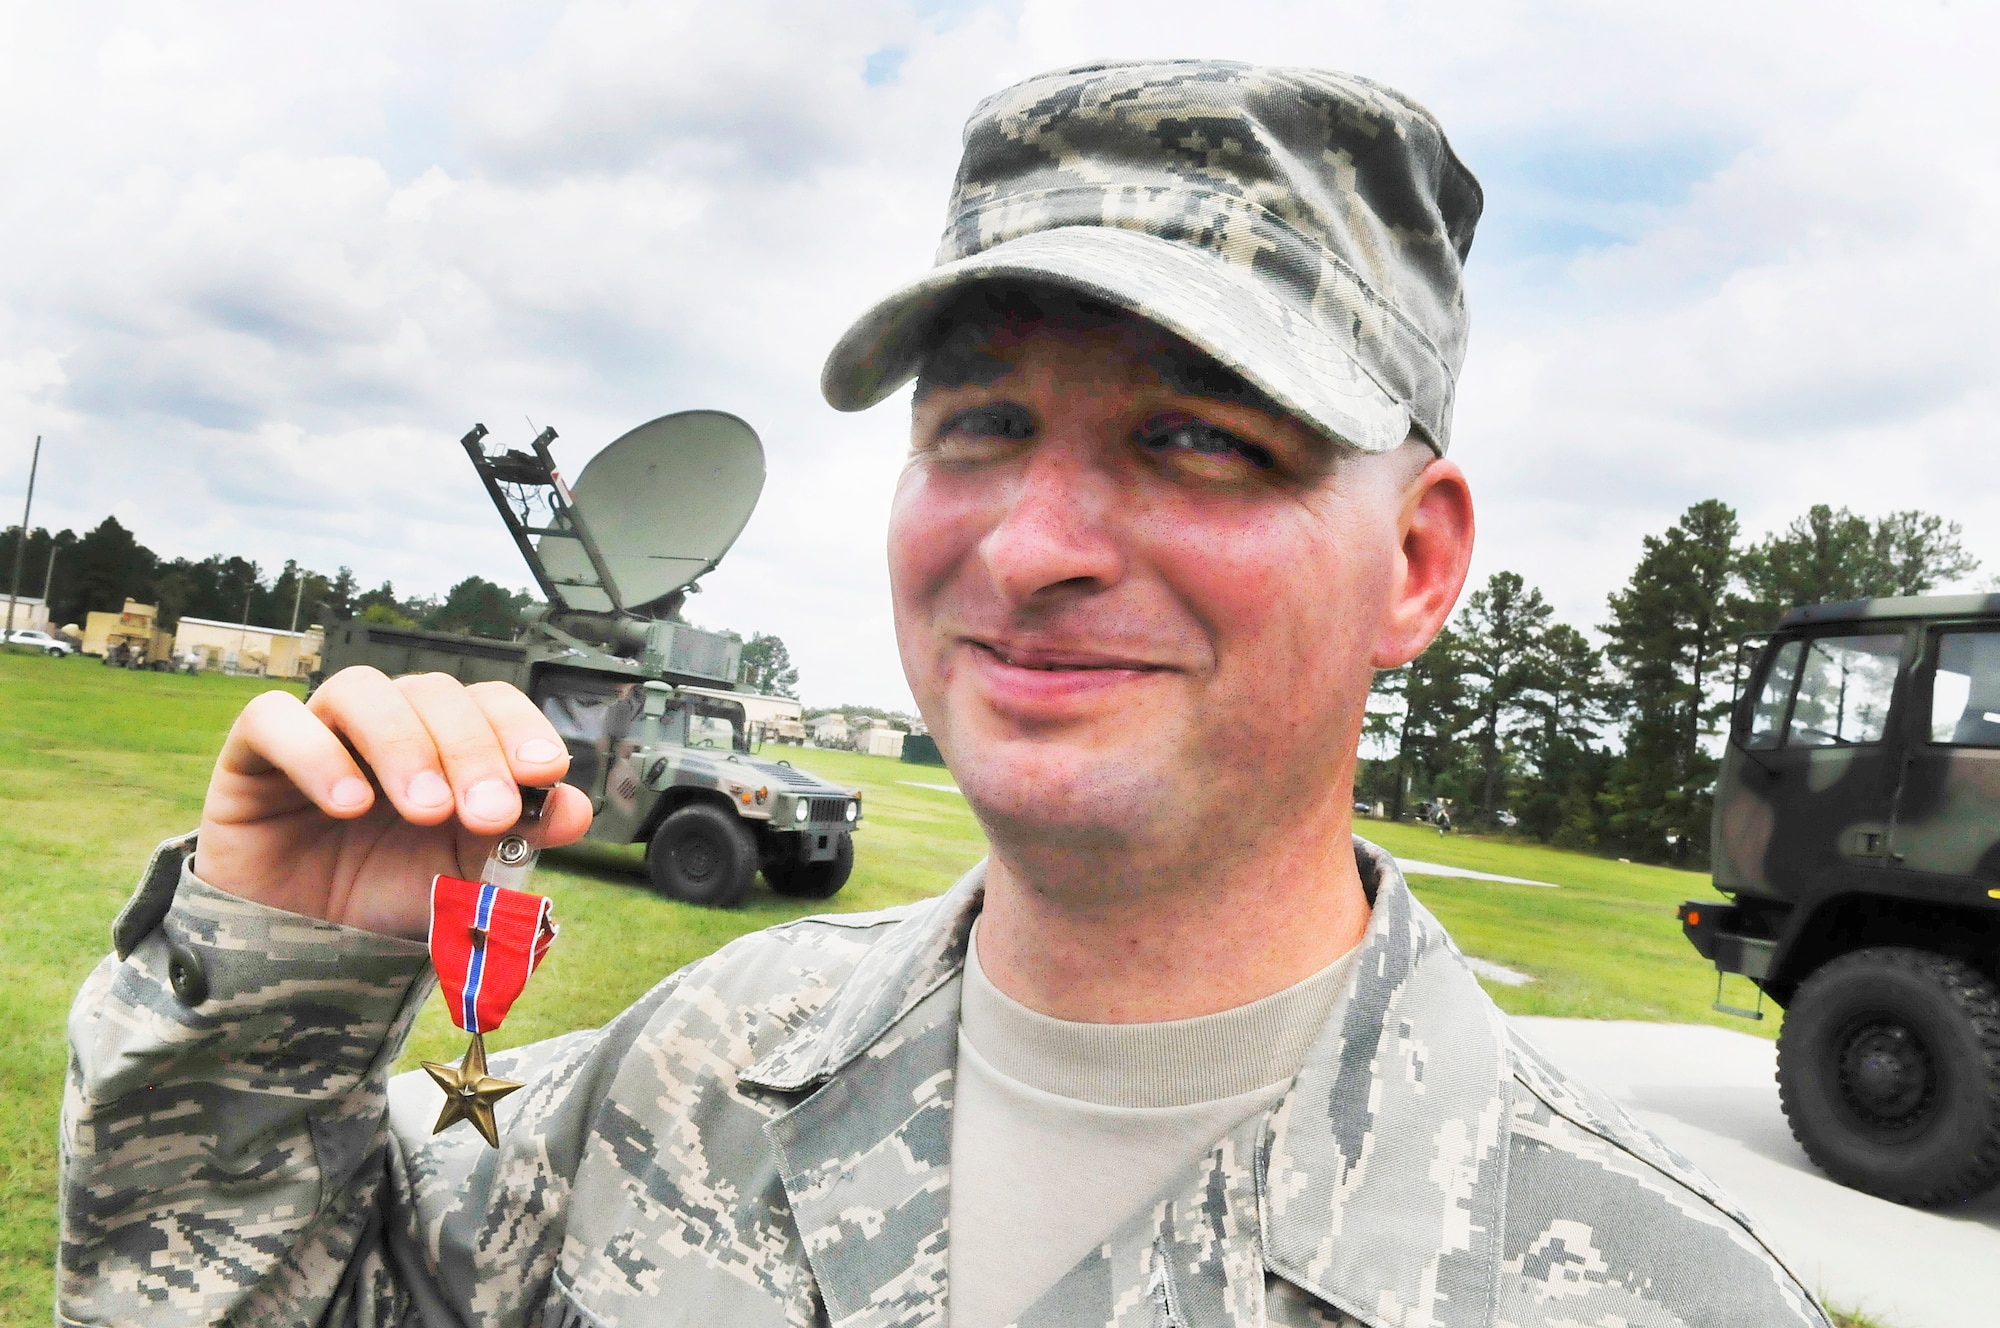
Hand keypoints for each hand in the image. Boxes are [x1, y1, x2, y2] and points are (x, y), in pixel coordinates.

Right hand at [195, 668, 592, 938]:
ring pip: (361, 691)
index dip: (520, 728)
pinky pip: (273, 719)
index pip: (490, 702)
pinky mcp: (252, 756)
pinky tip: (349, 804)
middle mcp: (388, 723)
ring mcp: (320, 730)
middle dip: (471, 751)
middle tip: (487, 813)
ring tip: (426, 810)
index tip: (546, 772)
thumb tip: (575, 807)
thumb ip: (518, 839)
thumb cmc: (389, 893)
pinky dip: (315, 753)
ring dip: (404, 745)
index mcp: (446, 740)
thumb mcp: (466, 874)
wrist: (303, 946)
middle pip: (435, 694)